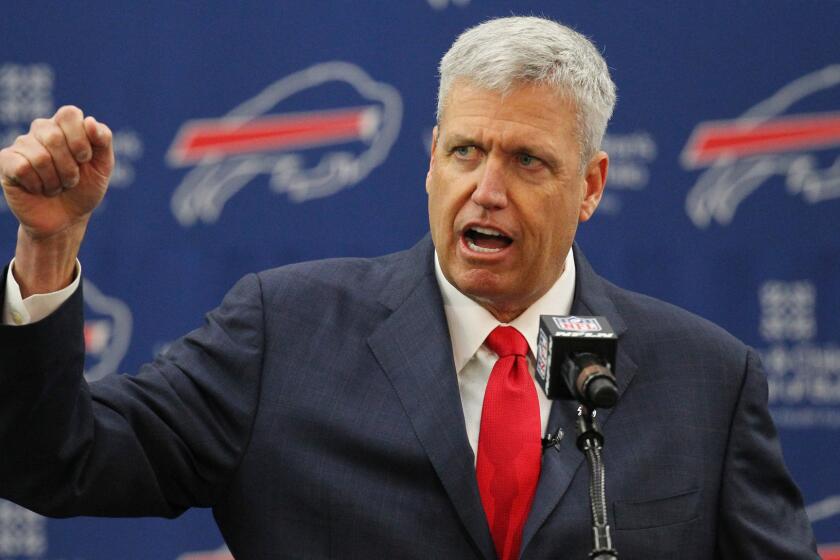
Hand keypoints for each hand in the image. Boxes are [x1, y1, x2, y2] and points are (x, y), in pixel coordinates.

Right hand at [0, 105, 113, 238]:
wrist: (67, 219)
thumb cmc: (85, 189)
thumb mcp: (103, 166)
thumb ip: (103, 140)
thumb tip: (89, 121)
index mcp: (65, 125)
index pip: (69, 114)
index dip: (80, 140)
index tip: (85, 159)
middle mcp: (41, 129)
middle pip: (54, 137)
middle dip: (70, 167)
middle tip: (71, 180)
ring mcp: (22, 145)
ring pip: (40, 157)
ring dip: (55, 181)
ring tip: (56, 187)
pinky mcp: (7, 162)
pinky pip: (22, 168)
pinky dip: (38, 185)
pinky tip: (38, 189)